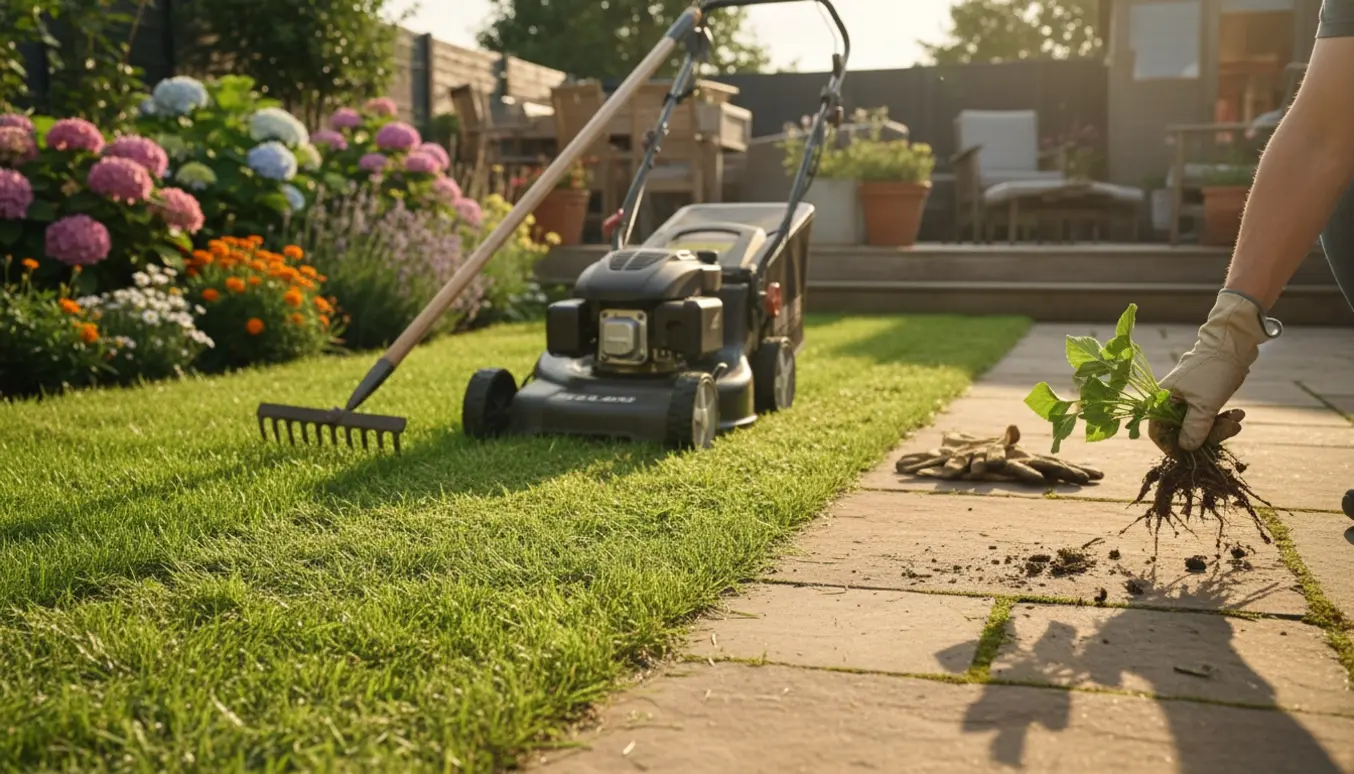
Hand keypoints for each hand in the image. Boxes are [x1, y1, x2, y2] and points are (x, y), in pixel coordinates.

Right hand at [1147, 290, 1280, 453]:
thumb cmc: (1212, 372)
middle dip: (1209, 435)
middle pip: (1183, 432)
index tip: (1191, 455)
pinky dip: (1224, 419)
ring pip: (1200, 427)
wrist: (1232, 346)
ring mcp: (1188, 401)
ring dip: (1221, 427)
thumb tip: (1186, 449)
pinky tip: (1238, 415)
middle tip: (1230, 430)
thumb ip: (1194, 430)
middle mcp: (1171, 402)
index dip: (1173, 446)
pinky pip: (1210, 418)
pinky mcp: (1203, 399)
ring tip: (1238, 420)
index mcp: (1162, 400)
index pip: (1159, 432)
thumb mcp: (1204, 405)